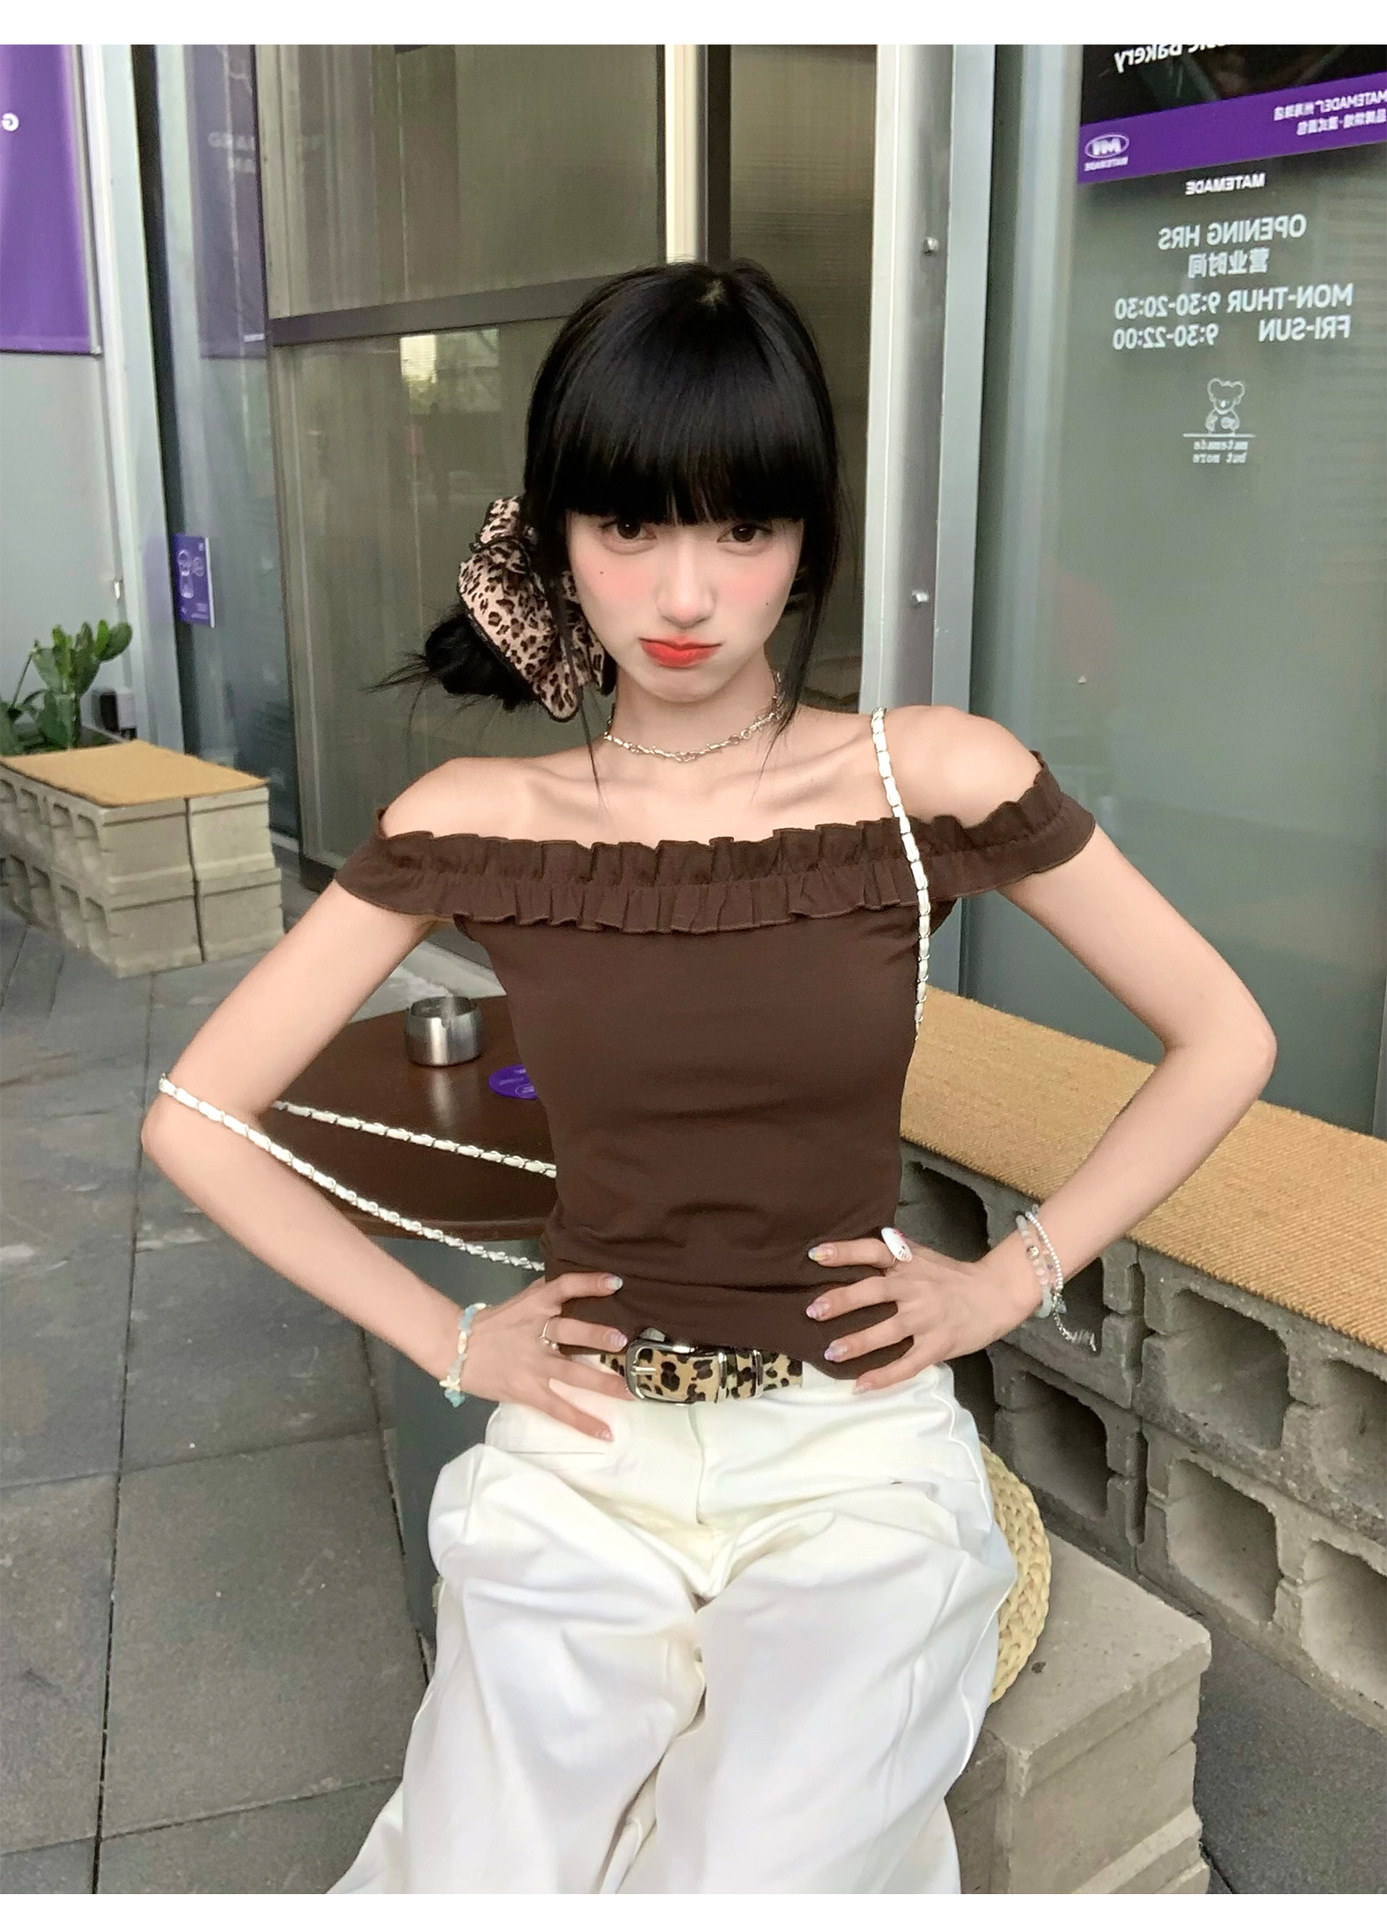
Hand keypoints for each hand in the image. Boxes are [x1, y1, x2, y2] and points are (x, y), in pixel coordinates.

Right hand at [457, 1271, 636, 1437]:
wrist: (455, 1348)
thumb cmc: (493, 1324)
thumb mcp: (520, 1301)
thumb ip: (547, 1292)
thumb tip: (581, 1277)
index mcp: (534, 1306)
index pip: (562, 1287)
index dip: (588, 1283)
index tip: (615, 1282)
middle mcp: (535, 1333)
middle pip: (568, 1331)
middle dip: (596, 1335)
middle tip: (622, 1340)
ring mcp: (532, 1365)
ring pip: (570, 1373)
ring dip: (601, 1382)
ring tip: (629, 1390)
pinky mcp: (528, 1392)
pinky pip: (559, 1409)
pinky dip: (583, 1422)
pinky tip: (606, 1433)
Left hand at [804, 1228, 1040, 1391]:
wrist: (996, 1294)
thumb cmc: (953, 1276)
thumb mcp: (924, 1256)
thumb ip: (897, 1252)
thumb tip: (869, 1240)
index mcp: (909, 1263)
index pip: (873, 1251)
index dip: (844, 1252)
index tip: (815, 1256)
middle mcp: (916, 1288)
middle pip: (875, 1291)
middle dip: (842, 1301)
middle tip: (814, 1311)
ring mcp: (928, 1319)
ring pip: (888, 1331)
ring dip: (858, 1342)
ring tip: (831, 1353)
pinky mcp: (938, 1345)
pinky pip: (908, 1364)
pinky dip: (884, 1376)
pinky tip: (861, 1385)